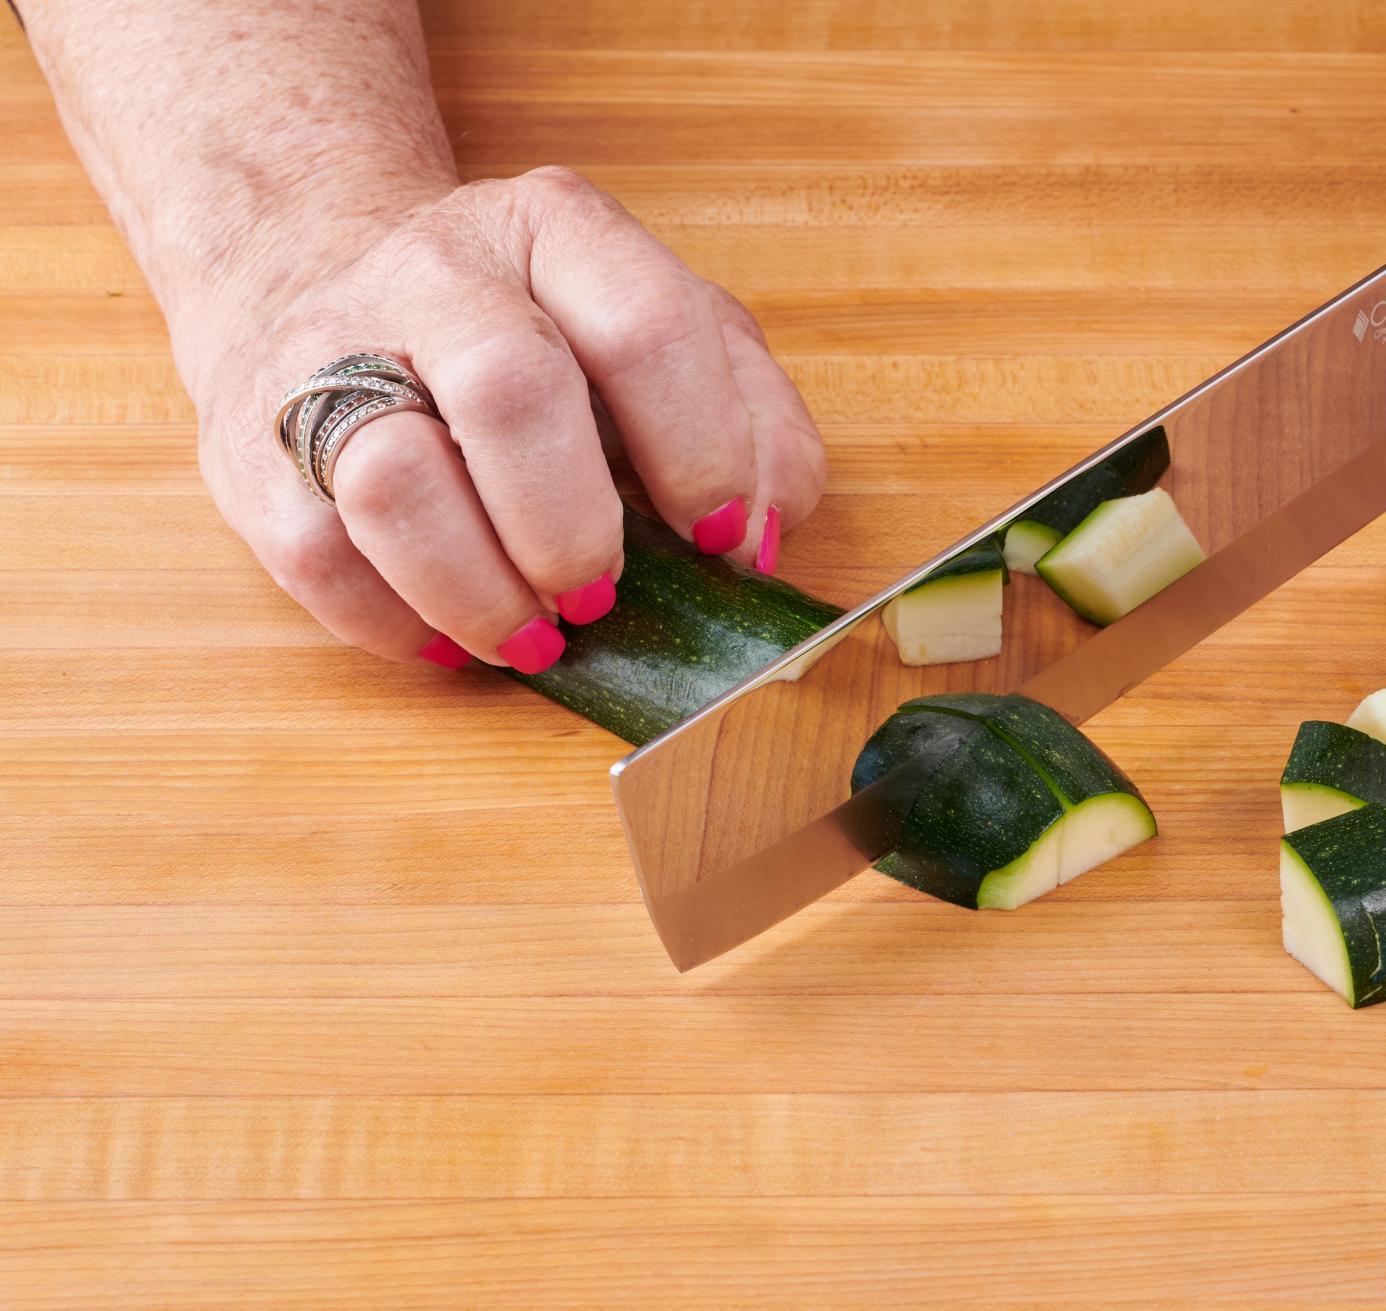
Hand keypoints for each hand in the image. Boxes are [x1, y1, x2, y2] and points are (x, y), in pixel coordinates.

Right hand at [186, 167, 824, 672]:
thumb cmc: (538, 336)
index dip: (702, 452)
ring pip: (394, 483)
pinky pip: (322, 561)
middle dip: (575, 529)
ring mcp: (325, 357)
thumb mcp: (668, 335)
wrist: (321, 284)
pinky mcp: (250, 453)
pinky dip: (406, 625)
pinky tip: (458, 632)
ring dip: (484, 592)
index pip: (647, 326)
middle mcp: (433, 272)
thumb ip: (752, 418)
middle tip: (604, 596)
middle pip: (511, 391)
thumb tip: (766, 530)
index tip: (723, 540)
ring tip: (535, 635)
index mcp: (556, 230)